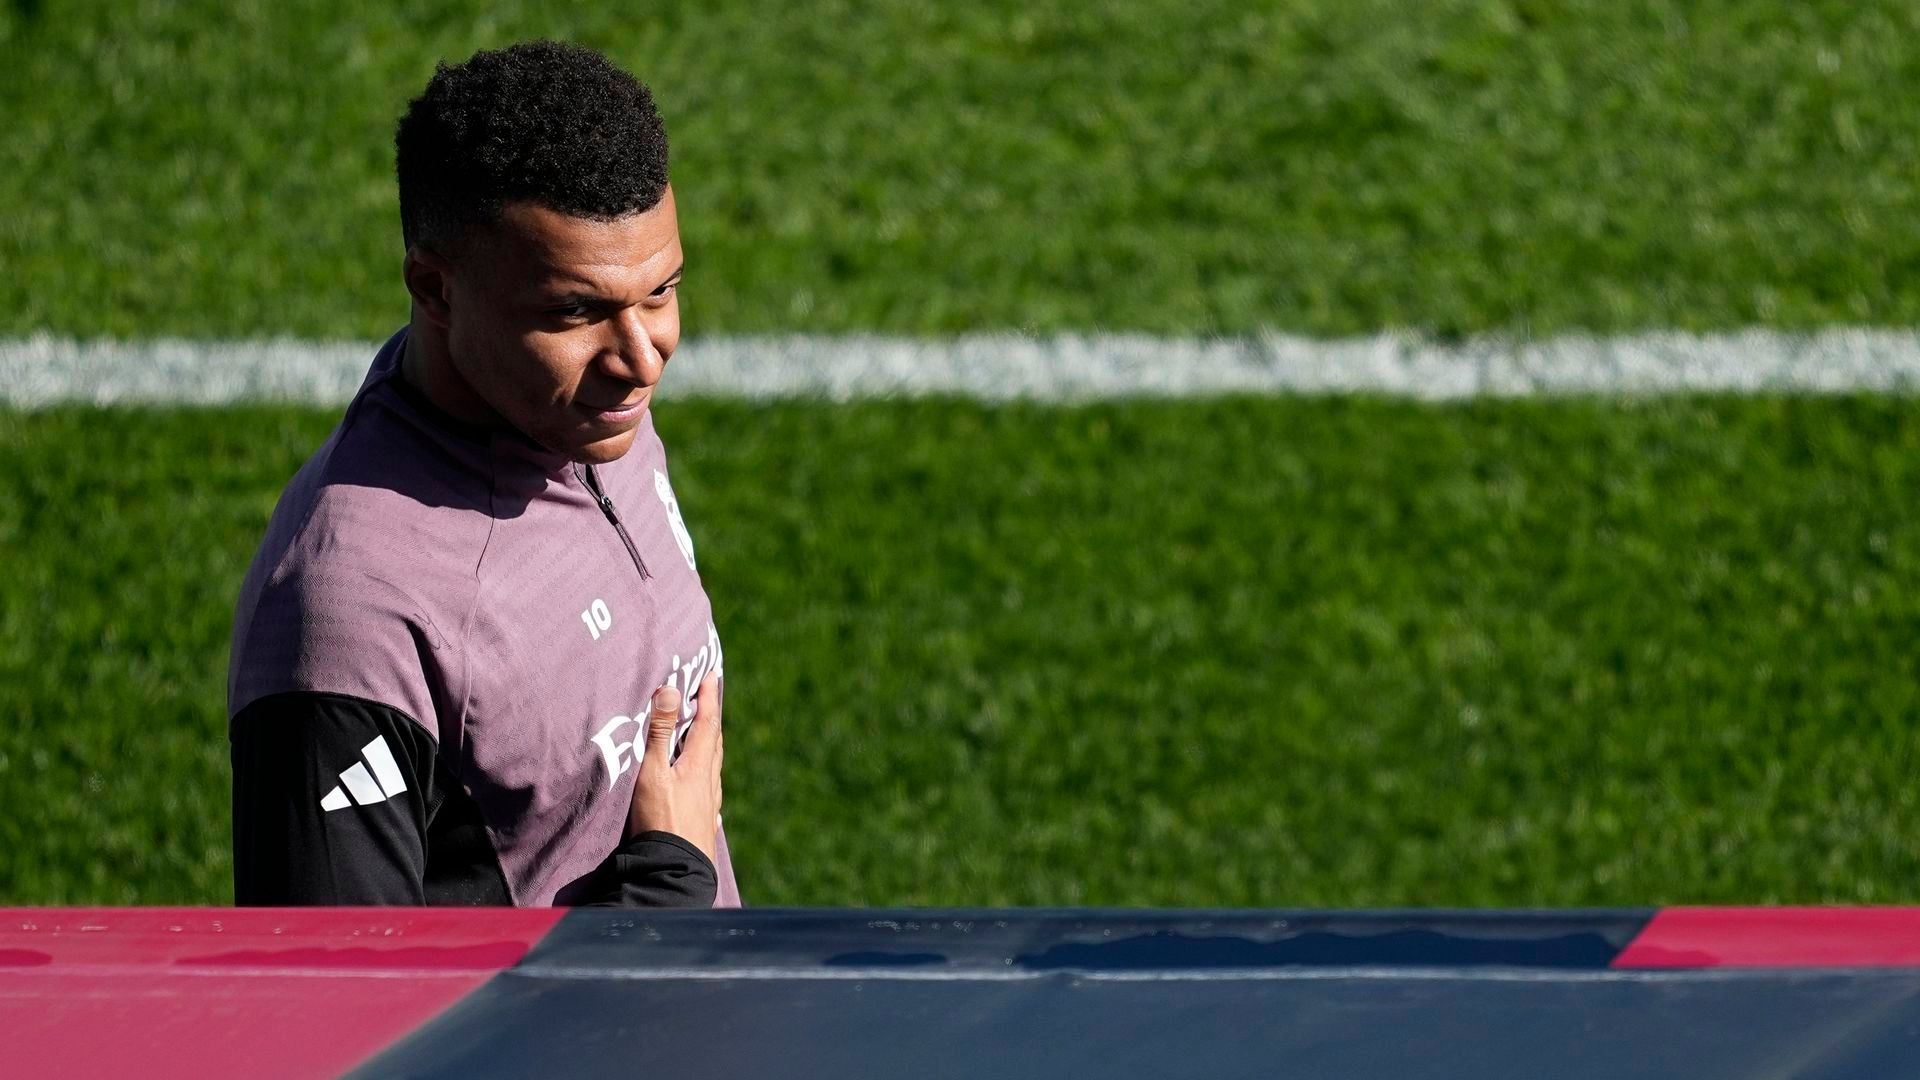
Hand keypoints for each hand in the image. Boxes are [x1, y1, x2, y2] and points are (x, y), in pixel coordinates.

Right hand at [627, 672, 722, 861]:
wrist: (674, 871)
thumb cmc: (660, 820)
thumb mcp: (653, 773)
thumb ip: (659, 733)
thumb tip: (670, 689)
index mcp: (698, 765)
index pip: (707, 722)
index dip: (708, 697)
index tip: (712, 675)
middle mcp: (709, 781)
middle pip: (714, 741)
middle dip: (711, 716)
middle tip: (710, 699)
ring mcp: (709, 802)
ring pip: (713, 765)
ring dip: (710, 744)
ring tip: (706, 735)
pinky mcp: (704, 821)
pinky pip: (710, 787)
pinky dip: (706, 773)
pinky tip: (705, 785)